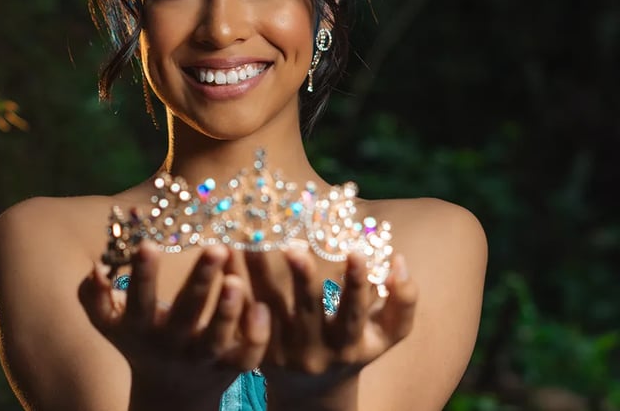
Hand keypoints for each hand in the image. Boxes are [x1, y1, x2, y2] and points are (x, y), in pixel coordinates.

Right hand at [80, 241, 269, 410]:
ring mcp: (204, 357)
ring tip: (238, 280)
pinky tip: (262, 306)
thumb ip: (95, 297)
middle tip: (216, 248)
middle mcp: (174, 343)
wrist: (169, 395)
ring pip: (218, 337)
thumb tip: (95, 268)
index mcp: (143, 327)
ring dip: (228, 310)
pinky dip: (256, 335)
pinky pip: (248, 355)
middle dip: (201, 281)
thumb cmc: (139, 342)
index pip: (140, 300)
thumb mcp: (111, 324)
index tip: (148, 243)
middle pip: (187, 313)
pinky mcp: (232, 366)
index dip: (143, 275)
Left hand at [247, 250, 417, 408]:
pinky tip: (227, 256)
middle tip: (293, 246)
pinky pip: (243, 313)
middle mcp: (315, 350)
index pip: (354, 314)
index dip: (357, 284)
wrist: (312, 389)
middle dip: (302, 277)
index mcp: (349, 345)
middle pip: (307, 310)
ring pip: (268, 306)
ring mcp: (282, 350)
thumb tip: (400, 260)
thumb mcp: (385, 335)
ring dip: (258, 272)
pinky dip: (235, 285)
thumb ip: (402, 302)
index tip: (355, 251)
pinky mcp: (255, 348)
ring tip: (251, 241)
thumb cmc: (355, 349)